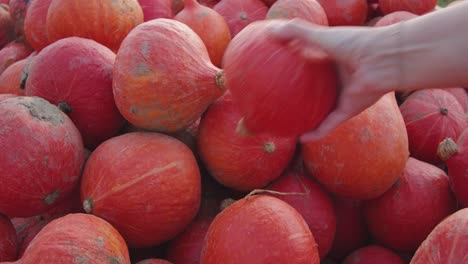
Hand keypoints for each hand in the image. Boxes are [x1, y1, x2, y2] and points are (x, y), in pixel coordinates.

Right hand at [270, 19, 398, 142]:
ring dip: (309, 119)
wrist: (383, 60)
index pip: (311, 63)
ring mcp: (343, 95)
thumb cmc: (355, 44)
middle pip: (316, 89)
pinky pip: (329, 124)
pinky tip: (301, 139)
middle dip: (301, 95)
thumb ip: (297, 32)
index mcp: (333, 59)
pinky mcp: (349, 109)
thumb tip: (269, 30)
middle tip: (281, 100)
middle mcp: (338, 78)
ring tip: (290, 125)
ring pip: (323, 110)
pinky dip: (316, 132)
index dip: (296, 66)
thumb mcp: (322, 35)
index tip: (279, 70)